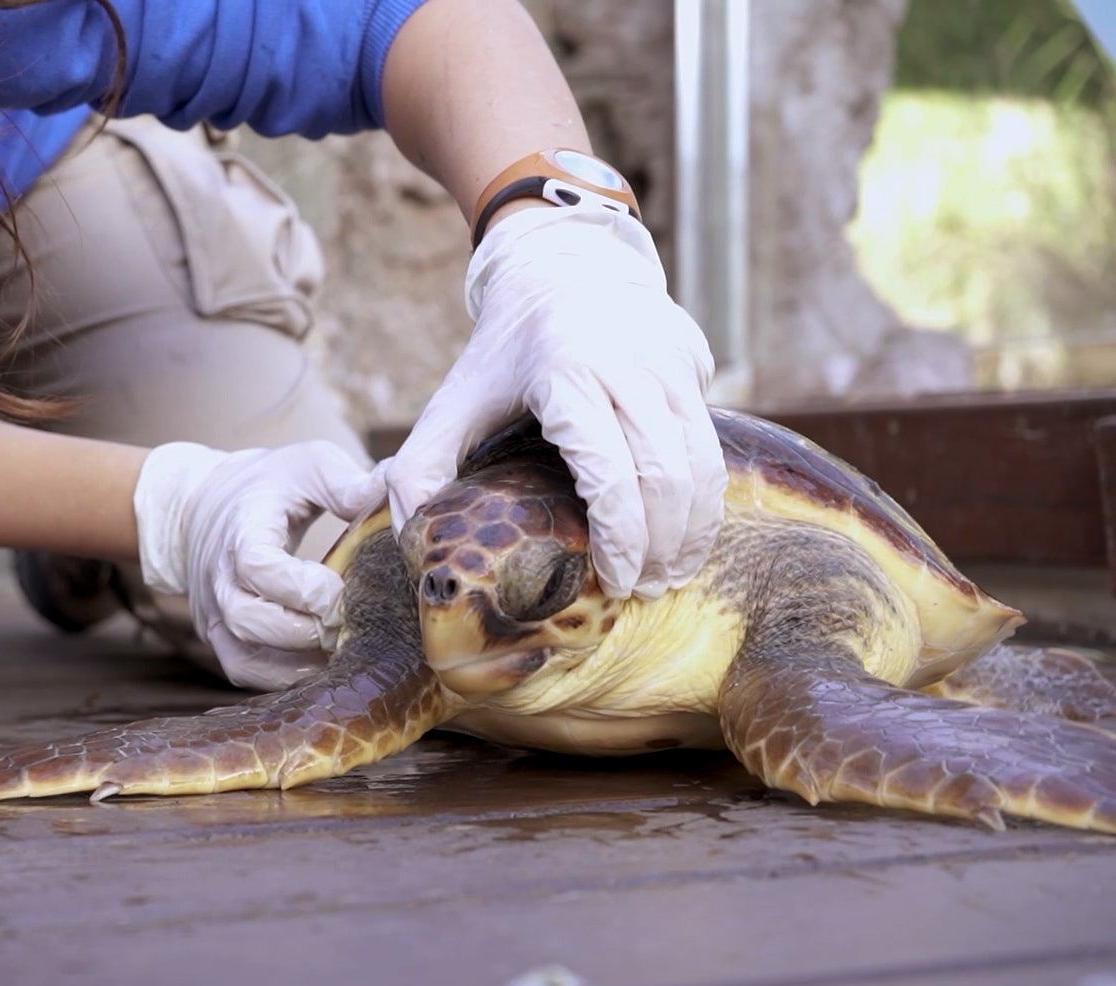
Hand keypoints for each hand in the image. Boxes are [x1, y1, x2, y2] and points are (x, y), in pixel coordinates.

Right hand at [135, 440, 379, 689]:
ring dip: (298, 660)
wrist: (201, 506)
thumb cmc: (266, 486)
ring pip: (246, 657)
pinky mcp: (219, 637)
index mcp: (239, 532)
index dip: (302, 587)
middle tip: (348, 621)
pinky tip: (320, 662)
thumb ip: (348, 484)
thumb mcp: (307, 466)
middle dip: (307, 629)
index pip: (257, 568)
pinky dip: (284, 676)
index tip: (340, 587)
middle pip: (251, 621)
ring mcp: (213, 613)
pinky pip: (246, 673)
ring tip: (340, 646)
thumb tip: (399, 495)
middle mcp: (217, 579)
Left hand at [381, 203, 727, 599]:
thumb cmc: (502, 352)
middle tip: (644, 591)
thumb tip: (403, 538)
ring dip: (692, 529)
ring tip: (670, 574)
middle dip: (660, 546)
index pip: (610, 472)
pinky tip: (686, 533)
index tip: (615, 580)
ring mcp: (670, 362)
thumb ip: (417, 469)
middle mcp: (629, 365)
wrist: (561, 265)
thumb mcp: (451, 402)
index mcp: (566, 375)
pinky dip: (704, 497)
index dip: (620, 536)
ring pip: (701, 464)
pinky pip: (711, 444)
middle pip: (664, 476)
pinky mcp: (696, 363)